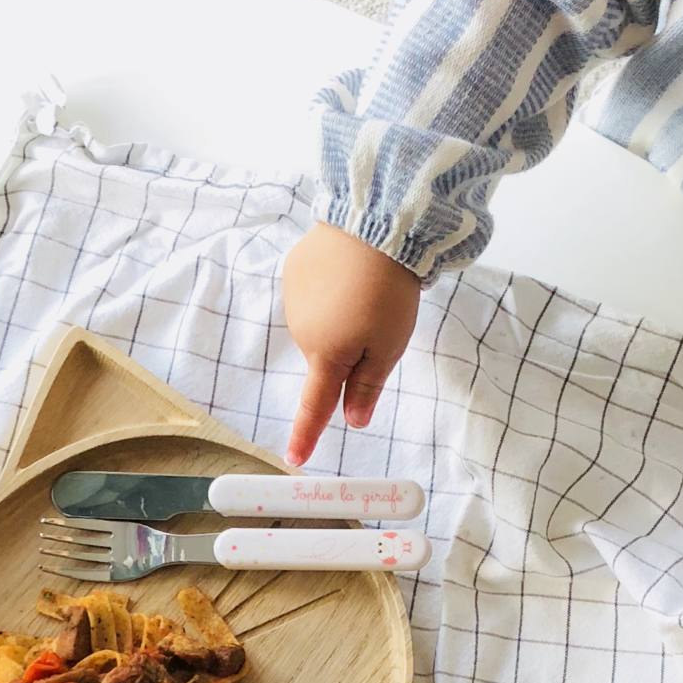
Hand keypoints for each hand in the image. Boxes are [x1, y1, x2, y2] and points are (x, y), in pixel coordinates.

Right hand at [281, 221, 420, 464]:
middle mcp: (302, 332)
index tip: (294, 460)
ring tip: (368, 289)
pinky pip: (314, 295)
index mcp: (327, 356)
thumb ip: (367, 386)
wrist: (372, 223)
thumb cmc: (387, 292)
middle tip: (382, 322)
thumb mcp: (389, 346)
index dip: (306, 435)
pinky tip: (350, 271)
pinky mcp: (295, 270)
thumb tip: (353, 420)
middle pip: (327, 358)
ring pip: (321, 326)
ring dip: (341, 318)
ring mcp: (294, 299)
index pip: (315, 406)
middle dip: (349, 352)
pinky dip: (331, 291)